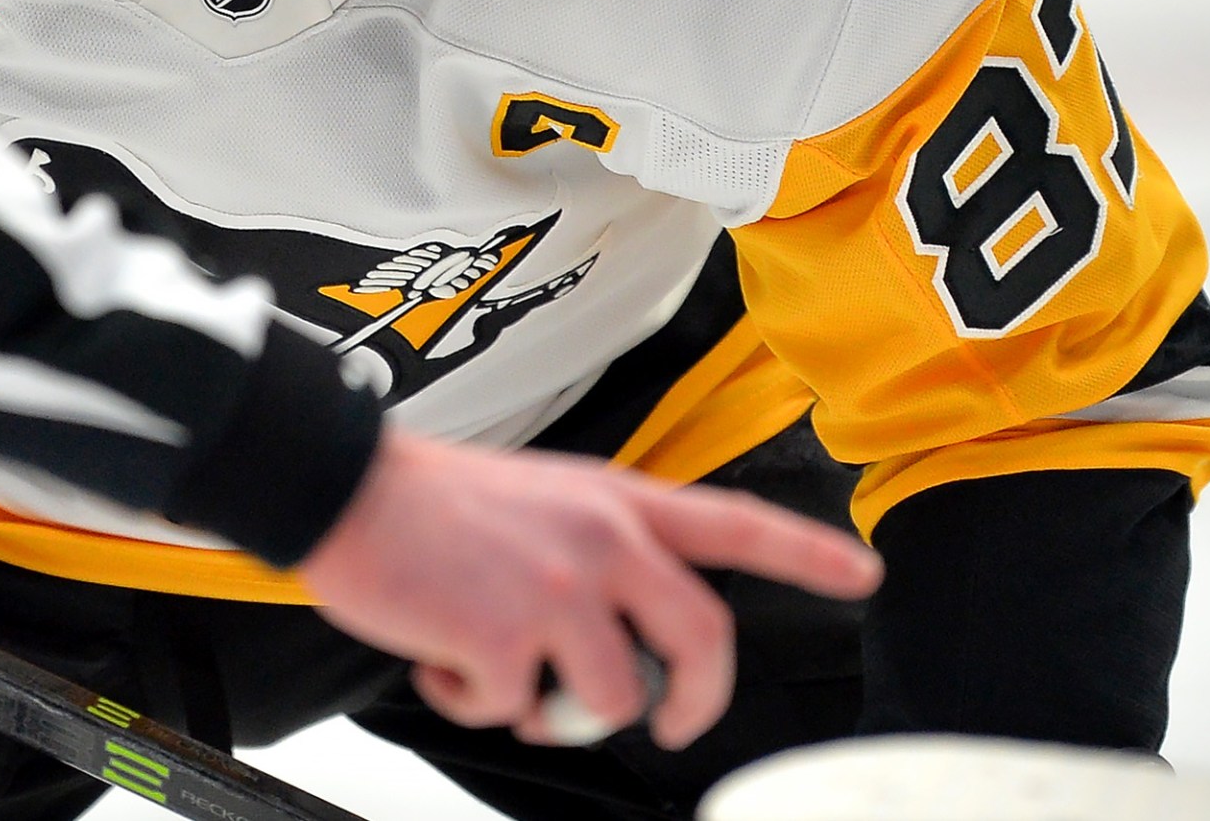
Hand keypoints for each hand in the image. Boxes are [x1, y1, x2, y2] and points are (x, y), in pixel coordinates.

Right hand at [297, 428, 882, 751]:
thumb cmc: (431, 499)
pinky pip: (514, 710)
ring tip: (499, 678)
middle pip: (703, 639)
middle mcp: (606, 540)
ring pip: (613, 698)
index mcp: (617, 501)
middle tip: (669, 723)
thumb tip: (618, 643)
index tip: (864, 574)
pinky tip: (440, 657)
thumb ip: (599, 552)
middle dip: (694, 704)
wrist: (345, 486)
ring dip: (554, 710)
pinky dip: (472, 702)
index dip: (808, 553)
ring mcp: (561, 588)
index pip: (736, 523)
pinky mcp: (507, 634)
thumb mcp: (544, 500)